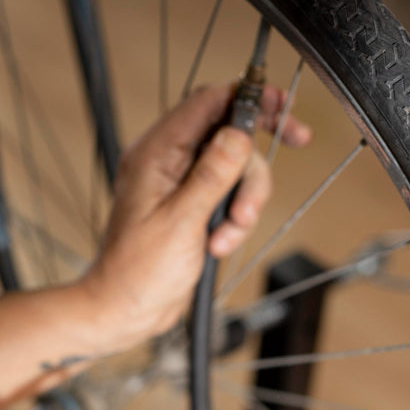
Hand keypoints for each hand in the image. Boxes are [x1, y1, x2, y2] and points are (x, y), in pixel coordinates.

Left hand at [80, 83, 310, 352]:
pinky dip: (233, 222)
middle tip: (247, 209)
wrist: (127, 311)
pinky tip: (217, 247)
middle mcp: (169, 162)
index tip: (282, 108)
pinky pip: (230, 198)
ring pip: (237, 173)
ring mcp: (182, 185)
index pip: (208, 102)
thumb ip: (212, 175)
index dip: (249, 99)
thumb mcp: (180, 221)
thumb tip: (238, 133)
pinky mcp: (194, 208)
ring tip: (223, 240)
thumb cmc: (137, 272)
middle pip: (232, 140)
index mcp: (155, 153)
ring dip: (242, 207)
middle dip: (248, 177)